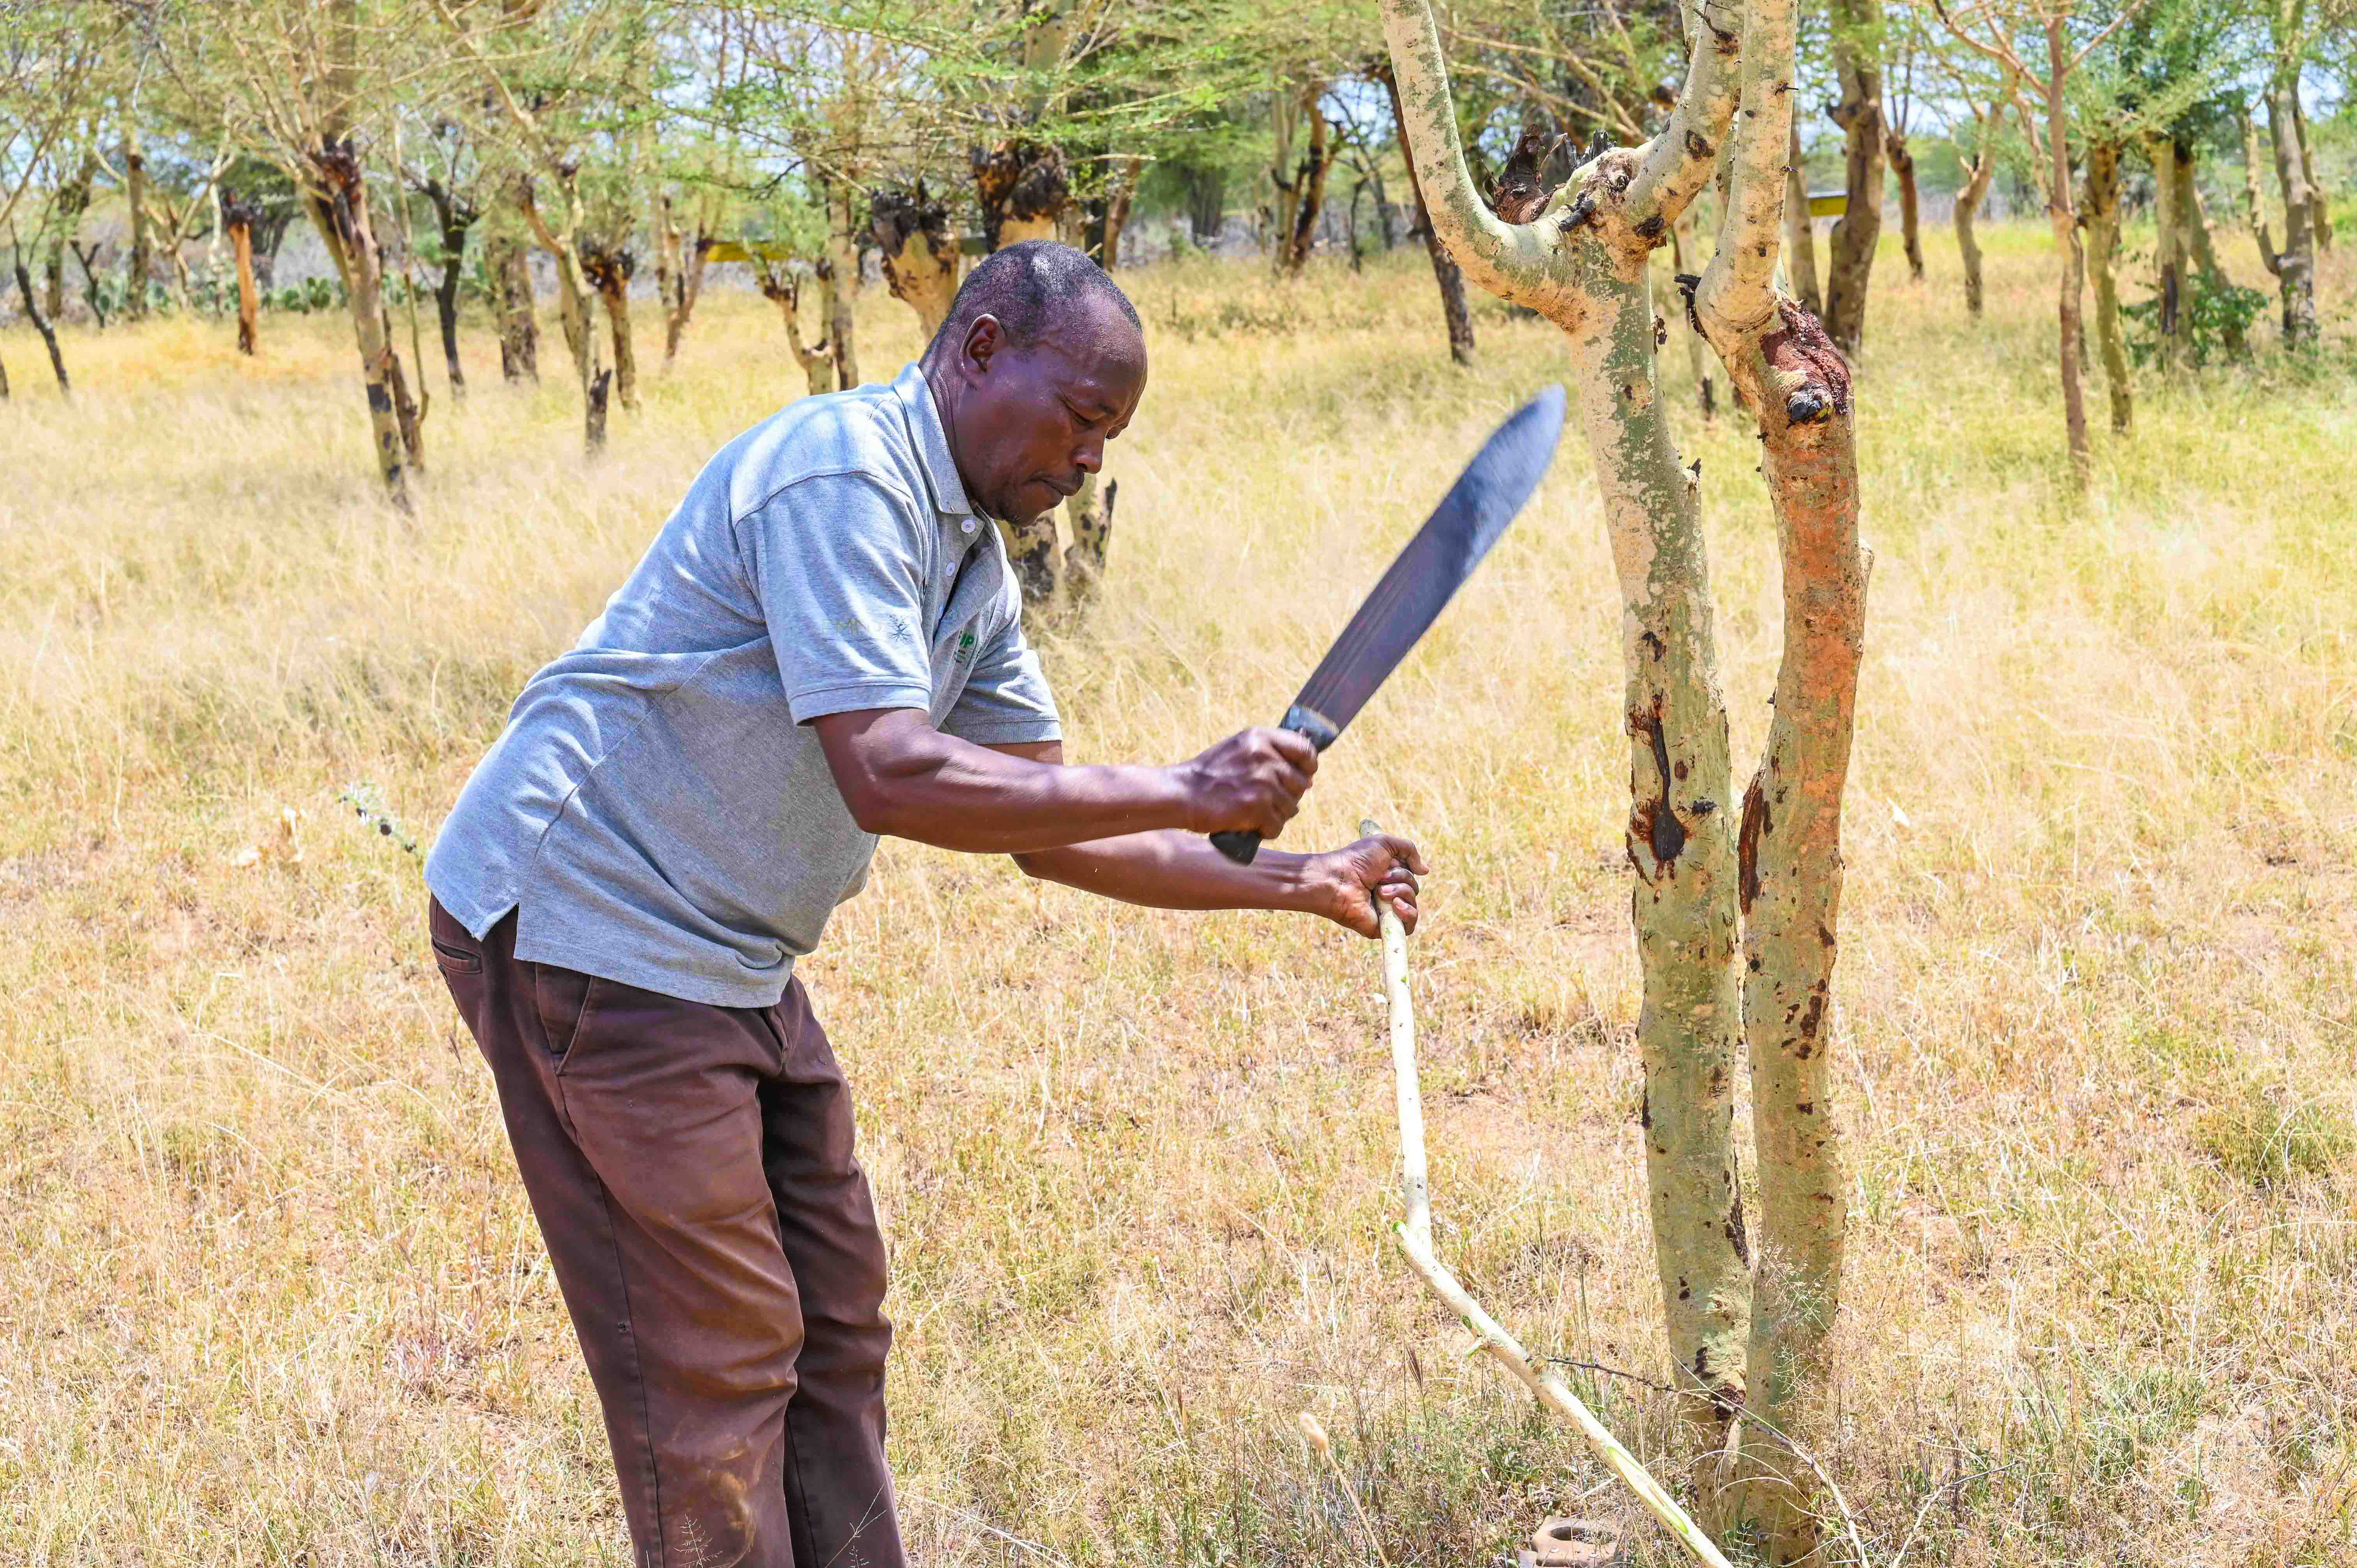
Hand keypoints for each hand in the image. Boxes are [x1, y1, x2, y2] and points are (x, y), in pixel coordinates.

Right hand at [1170, 726, 1318, 837]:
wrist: (1181, 793)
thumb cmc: (1209, 774)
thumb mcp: (1239, 748)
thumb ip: (1271, 754)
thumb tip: (1308, 778)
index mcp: (1261, 737)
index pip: (1305, 749)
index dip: (1308, 766)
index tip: (1303, 775)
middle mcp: (1265, 756)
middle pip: (1301, 783)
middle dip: (1288, 796)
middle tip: (1266, 800)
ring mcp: (1262, 782)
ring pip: (1291, 808)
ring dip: (1275, 815)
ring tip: (1254, 813)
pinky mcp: (1256, 807)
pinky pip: (1277, 826)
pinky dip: (1266, 830)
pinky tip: (1250, 826)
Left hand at [1308, 833, 1427, 937]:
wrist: (1338, 880)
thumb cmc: (1356, 860)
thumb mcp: (1385, 843)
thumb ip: (1409, 850)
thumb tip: (1425, 870)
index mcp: (1387, 877)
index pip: (1411, 876)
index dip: (1405, 868)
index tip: (1389, 863)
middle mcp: (1387, 894)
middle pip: (1414, 889)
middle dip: (1402, 879)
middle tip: (1380, 877)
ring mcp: (1386, 912)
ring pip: (1413, 905)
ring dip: (1401, 892)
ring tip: (1380, 891)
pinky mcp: (1384, 927)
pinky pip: (1409, 926)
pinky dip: (1408, 913)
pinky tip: (1395, 905)